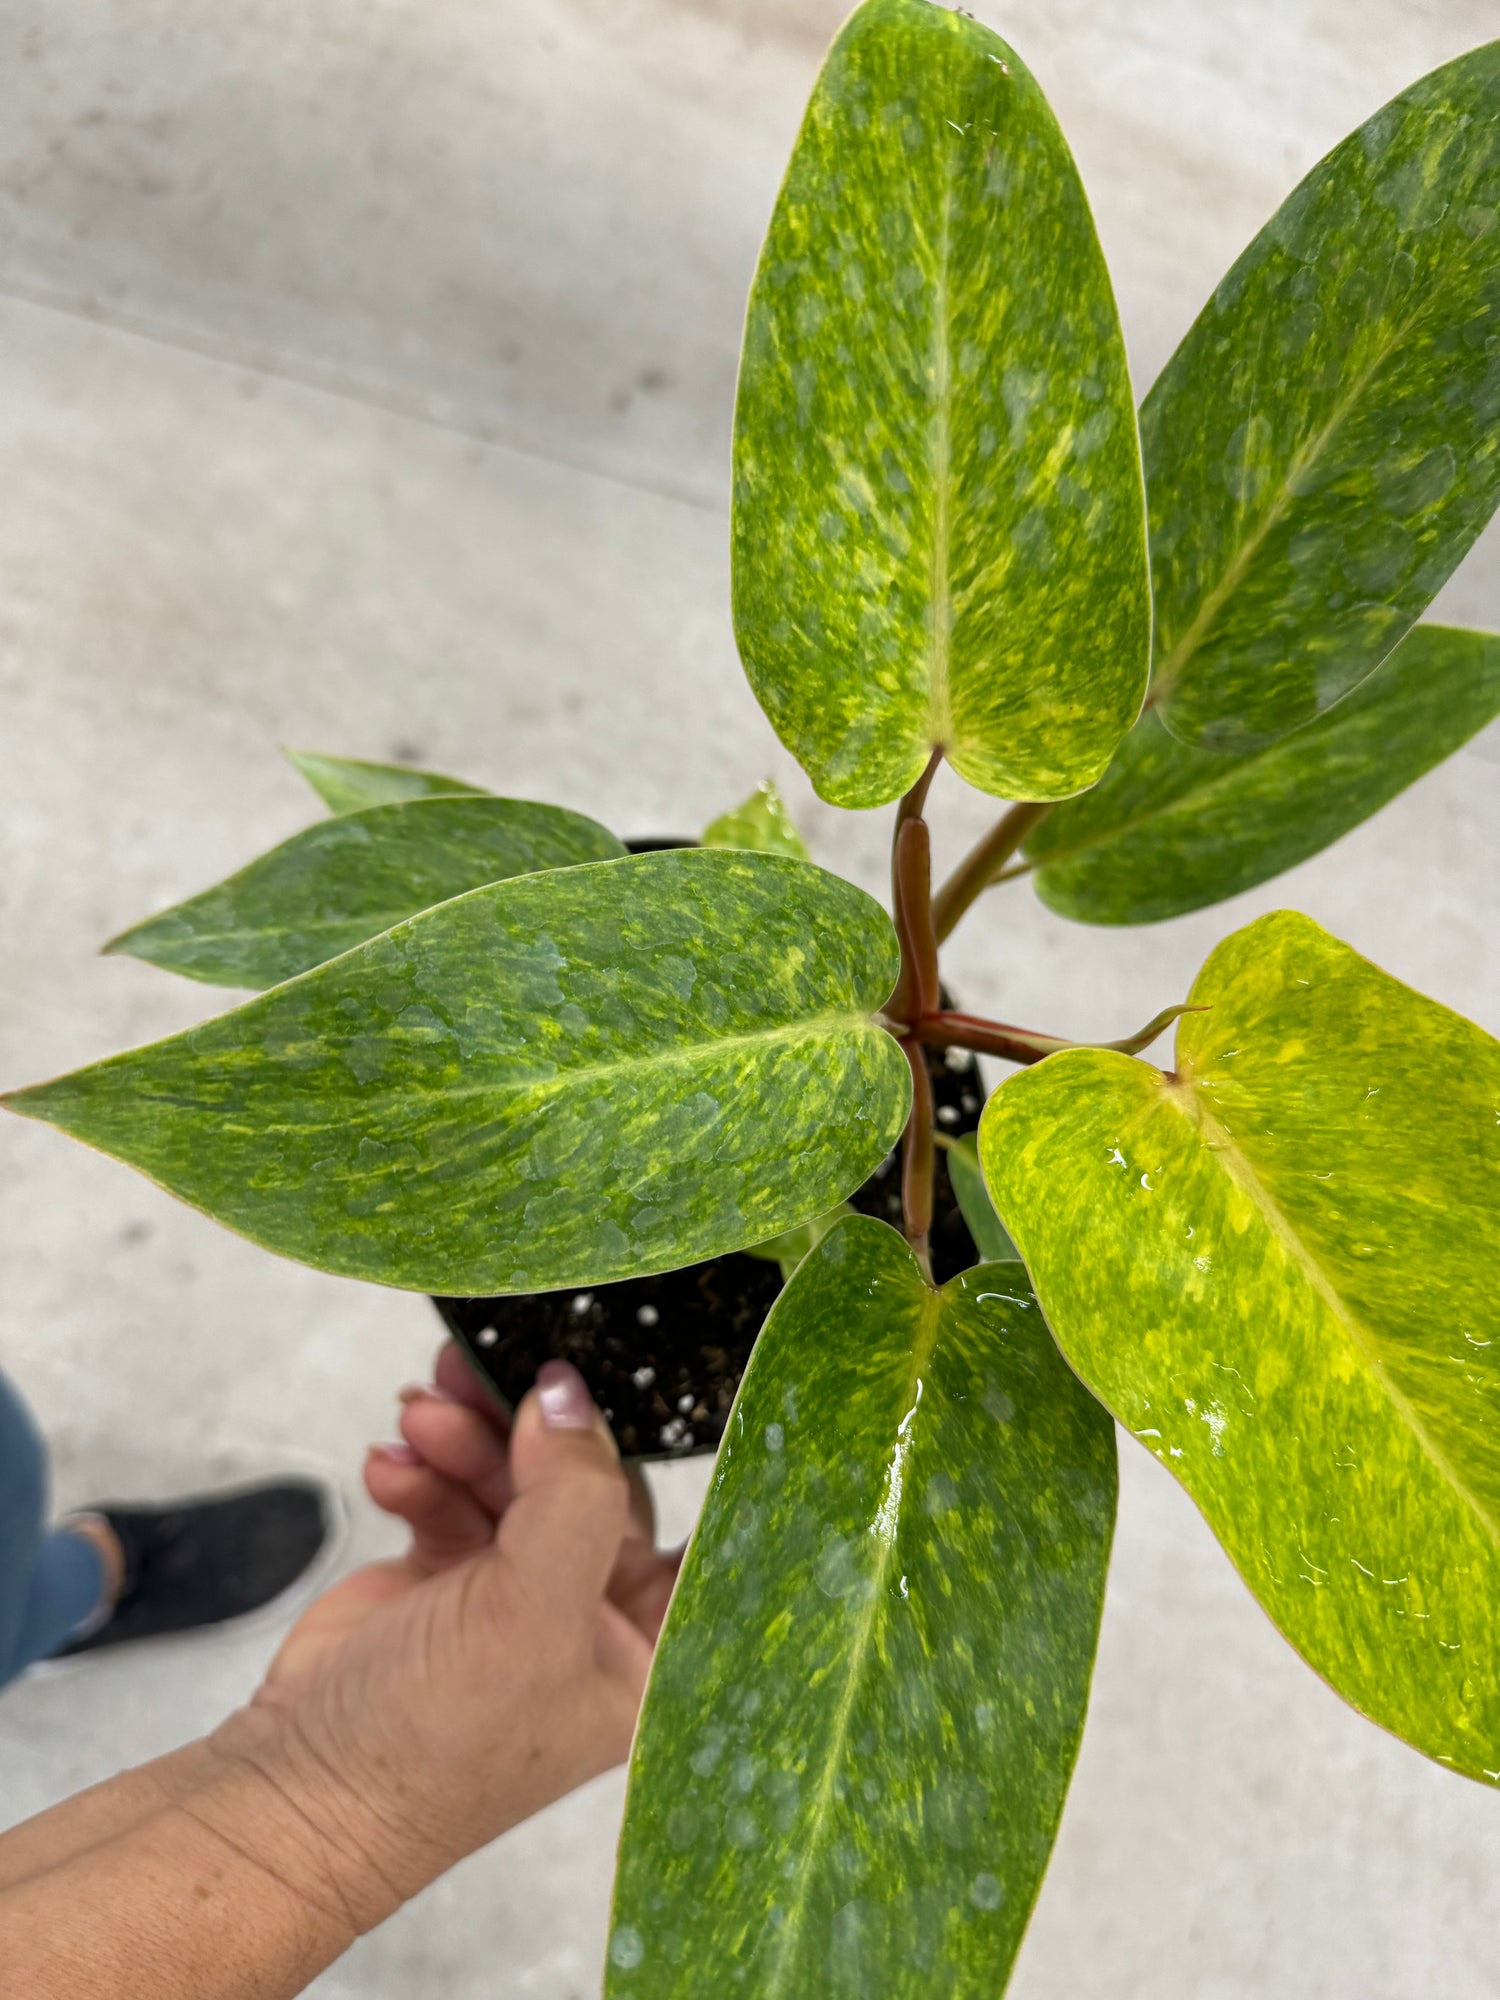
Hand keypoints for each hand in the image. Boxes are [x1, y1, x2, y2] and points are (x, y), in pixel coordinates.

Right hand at [213, 1348, 680, 1923]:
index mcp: (650, 1647)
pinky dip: (422, 1470)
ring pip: (514, 1475)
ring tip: (421, 1414)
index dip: (671, 1448)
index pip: (696, 1525)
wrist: (296, 1791)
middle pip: (588, 1481)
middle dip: (531, 1426)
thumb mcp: (532, 1617)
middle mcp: (592, 1617)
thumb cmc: (435, 1747)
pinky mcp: (447, 1577)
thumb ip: (571, 1497)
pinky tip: (388, 1469)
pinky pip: (451, 1491)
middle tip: (481, 1374)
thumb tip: (569, 1396)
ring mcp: (516, 1594)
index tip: (632, 1368)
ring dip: (467, 1436)